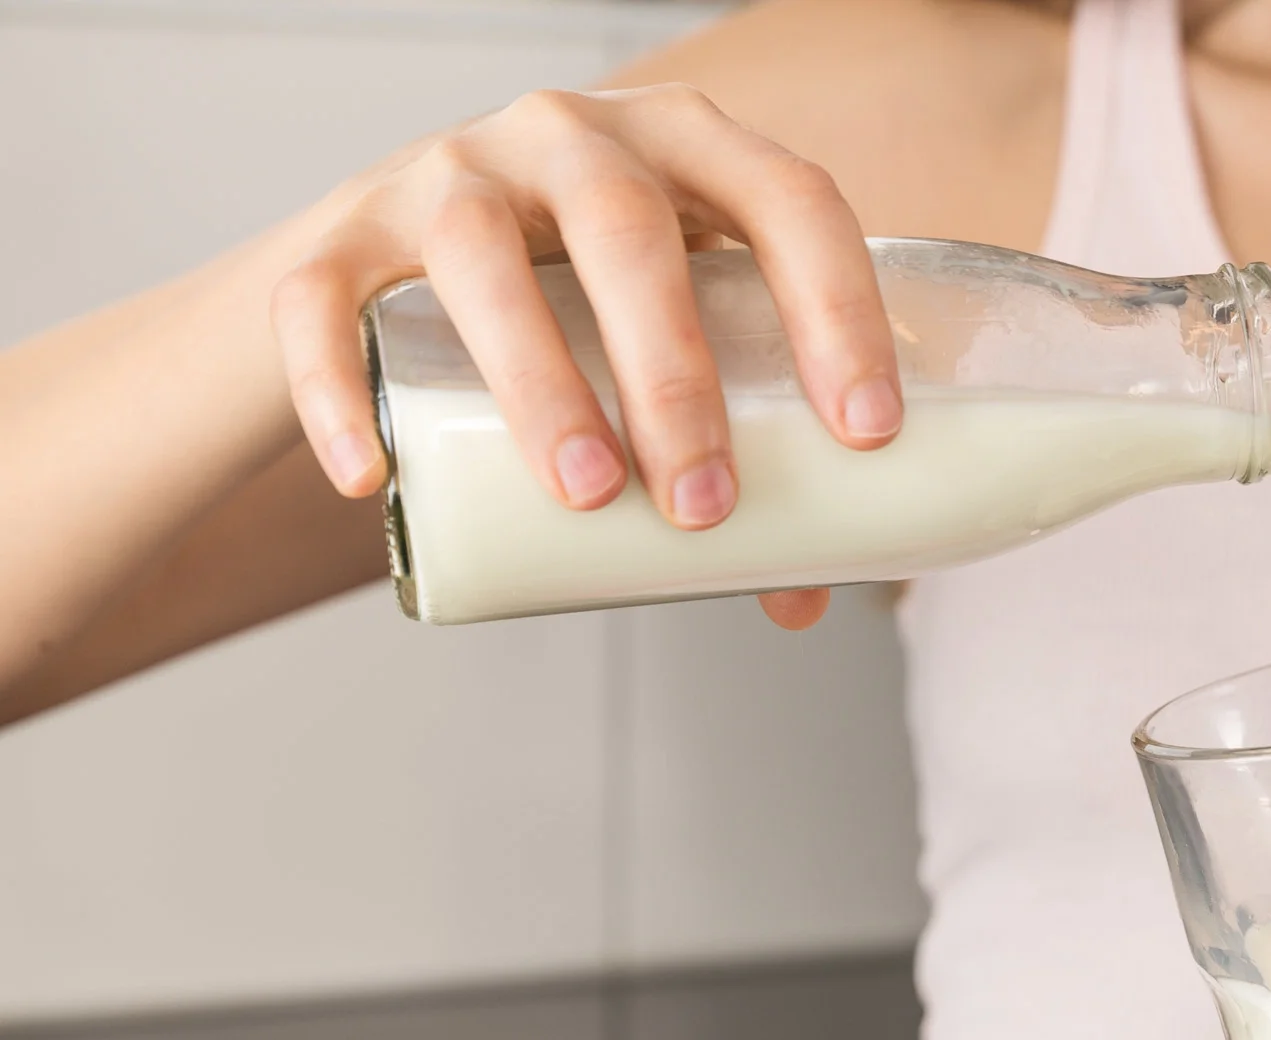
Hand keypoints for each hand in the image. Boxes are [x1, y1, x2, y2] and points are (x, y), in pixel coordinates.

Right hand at [270, 83, 896, 630]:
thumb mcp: (673, 345)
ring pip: (480, 253)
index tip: (867, 432)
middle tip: (704, 507)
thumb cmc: (584, 306)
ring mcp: (448, 172)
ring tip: (586, 495)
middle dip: (675, 374)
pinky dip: (339, 390)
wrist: (407, 261)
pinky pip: (324, 300)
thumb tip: (799, 594)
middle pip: (628, 229)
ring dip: (539, 380)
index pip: (788, 198)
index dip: (837, 308)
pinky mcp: (342, 229)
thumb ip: (741, 451)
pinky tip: (372, 477)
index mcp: (688, 150)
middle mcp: (570, 136)